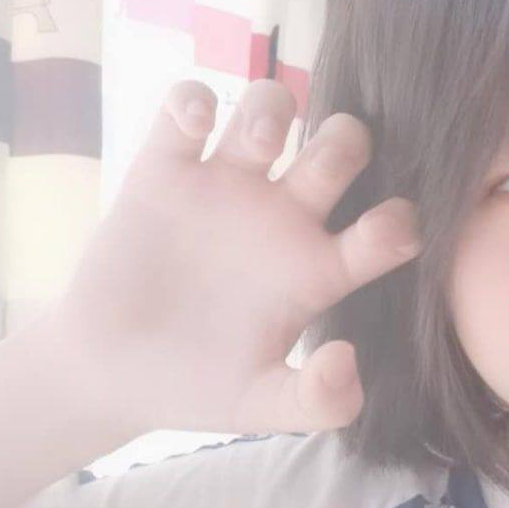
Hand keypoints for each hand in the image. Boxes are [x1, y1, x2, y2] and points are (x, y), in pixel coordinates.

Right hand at [39, 78, 421, 435]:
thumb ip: (316, 401)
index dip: (398, 224)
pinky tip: (192, 126)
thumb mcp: (262, 408)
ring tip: (258, 141)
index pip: (383, 231)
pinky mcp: (163, 174)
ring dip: (274, 105)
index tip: (390, 231)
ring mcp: (224, 190)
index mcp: (317, 269)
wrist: (110, 378)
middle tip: (324, 164)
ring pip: (271, 108)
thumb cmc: (198, 388)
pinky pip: (186, 108)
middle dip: (347, 139)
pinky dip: (192, 99)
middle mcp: (281, 219)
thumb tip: (347, 359)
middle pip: (340, 148)